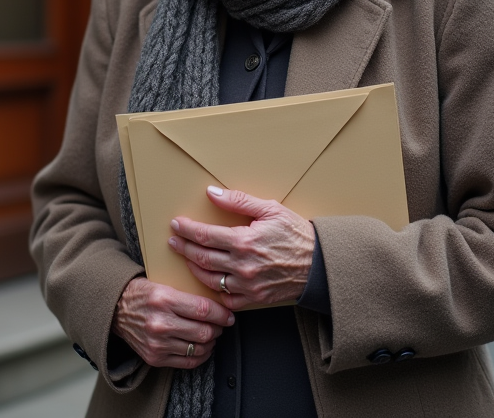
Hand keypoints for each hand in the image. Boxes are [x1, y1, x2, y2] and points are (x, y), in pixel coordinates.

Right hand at [112, 277, 234, 368]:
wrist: (116, 311)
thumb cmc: (143, 294)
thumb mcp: (163, 284)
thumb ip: (188, 294)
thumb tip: (219, 304)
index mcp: (164, 299)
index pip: (204, 310)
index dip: (222, 314)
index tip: (229, 315)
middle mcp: (160, 323)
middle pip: (204, 332)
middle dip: (218, 329)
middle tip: (221, 325)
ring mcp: (157, 343)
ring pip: (199, 348)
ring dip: (210, 343)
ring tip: (211, 335)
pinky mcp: (155, 358)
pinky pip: (188, 362)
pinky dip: (200, 356)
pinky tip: (201, 347)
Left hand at [169, 186, 315, 309]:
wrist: (319, 263)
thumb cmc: (296, 234)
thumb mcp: (270, 209)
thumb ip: (238, 201)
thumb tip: (212, 193)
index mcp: (244, 241)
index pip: (205, 235)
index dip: (187, 229)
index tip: (177, 225)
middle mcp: (242, 265)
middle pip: (202, 258)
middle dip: (183, 248)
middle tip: (173, 241)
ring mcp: (248, 285)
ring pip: (209, 280)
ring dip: (194, 268)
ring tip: (187, 258)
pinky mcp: (255, 298)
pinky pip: (227, 299)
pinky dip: (215, 292)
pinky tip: (210, 281)